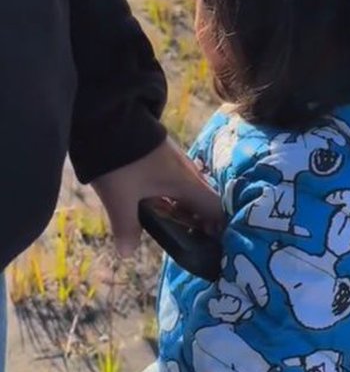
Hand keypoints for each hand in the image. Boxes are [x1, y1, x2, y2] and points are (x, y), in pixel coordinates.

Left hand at [92, 137, 223, 256]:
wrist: (110, 117)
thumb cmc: (122, 162)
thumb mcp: (121, 199)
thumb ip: (127, 228)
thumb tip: (127, 254)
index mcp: (186, 184)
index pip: (215, 208)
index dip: (217, 227)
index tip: (208, 243)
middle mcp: (187, 171)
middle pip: (202, 200)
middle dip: (197, 220)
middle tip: (186, 237)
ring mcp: (174, 159)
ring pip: (186, 188)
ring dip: (180, 206)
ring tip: (166, 221)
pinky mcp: (161, 153)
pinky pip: (173, 179)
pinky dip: (169, 193)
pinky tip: (151, 200)